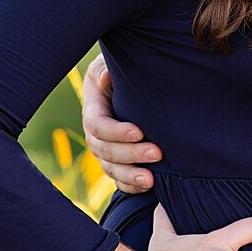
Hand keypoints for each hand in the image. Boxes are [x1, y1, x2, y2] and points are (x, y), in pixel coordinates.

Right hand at [83, 53, 162, 192]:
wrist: (127, 81)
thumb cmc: (123, 69)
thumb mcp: (112, 63)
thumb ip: (108, 70)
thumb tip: (108, 77)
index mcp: (94, 107)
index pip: (98, 125)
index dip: (116, 131)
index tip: (139, 132)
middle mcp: (95, 132)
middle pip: (105, 150)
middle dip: (130, 154)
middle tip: (157, 153)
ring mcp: (104, 148)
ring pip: (110, 167)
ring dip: (130, 175)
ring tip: (151, 179)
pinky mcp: (115, 159)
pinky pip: (117, 177)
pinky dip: (129, 184)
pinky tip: (147, 187)